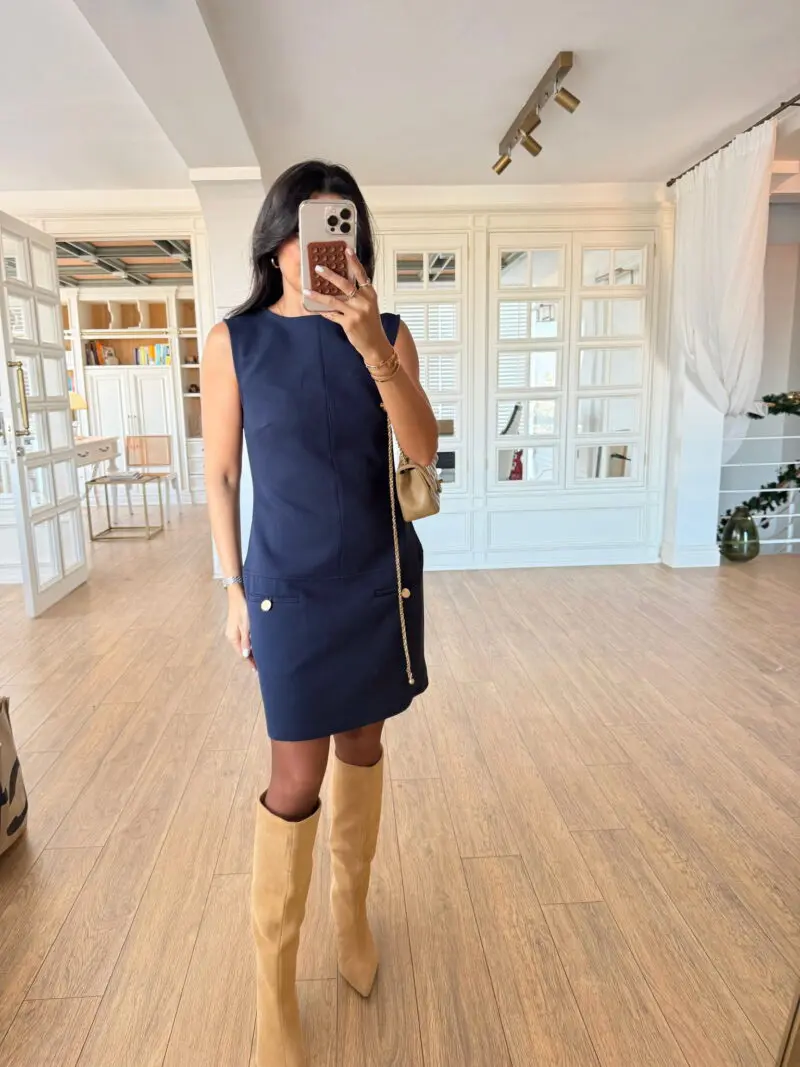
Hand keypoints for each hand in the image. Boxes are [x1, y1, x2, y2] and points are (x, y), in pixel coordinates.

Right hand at [226, 587, 255, 670]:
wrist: (238, 593)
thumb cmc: (242, 608)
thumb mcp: (246, 626)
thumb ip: (246, 641)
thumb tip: (245, 655)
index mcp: (233, 637)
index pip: (242, 654)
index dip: (250, 662)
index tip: (258, 670)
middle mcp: (232, 636)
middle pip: (242, 650)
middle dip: (251, 658)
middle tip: (262, 665)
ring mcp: (235, 630)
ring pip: (244, 644)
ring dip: (251, 650)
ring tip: (261, 658)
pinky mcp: (239, 625)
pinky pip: (245, 638)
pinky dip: (251, 643)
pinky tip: (257, 645)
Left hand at [305, 249, 392, 364]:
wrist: (376, 344)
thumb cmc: (371, 324)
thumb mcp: (369, 305)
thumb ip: (358, 294)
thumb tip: (340, 283)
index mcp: (370, 294)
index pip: (361, 274)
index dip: (354, 261)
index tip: (346, 249)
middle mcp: (364, 301)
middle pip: (345, 284)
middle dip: (330, 275)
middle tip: (318, 268)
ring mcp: (356, 312)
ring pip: (333, 300)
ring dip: (318, 295)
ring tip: (307, 289)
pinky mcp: (348, 323)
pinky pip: (331, 315)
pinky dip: (322, 311)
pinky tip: (312, 308)